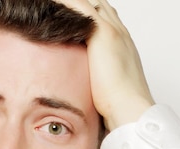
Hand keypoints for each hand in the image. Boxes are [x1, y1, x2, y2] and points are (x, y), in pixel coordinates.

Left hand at [56, 0, 154, 129]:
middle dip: (80, 4)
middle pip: (98, 5)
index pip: (105, 18)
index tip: (72, 17)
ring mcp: (112, 32)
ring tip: (51, 3)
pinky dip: (65, 3)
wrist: (129, 108)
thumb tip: (87, 91)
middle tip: (57, 6)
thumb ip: (97, 81)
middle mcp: (119, 33)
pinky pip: (80, 7)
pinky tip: (51, 3)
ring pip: (88, 3)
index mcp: (122, 45)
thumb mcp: (106, 88)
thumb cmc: (118, 105)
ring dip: (70, 3)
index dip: (89, 14)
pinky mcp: (102, 35)